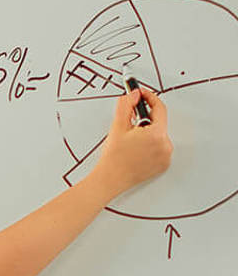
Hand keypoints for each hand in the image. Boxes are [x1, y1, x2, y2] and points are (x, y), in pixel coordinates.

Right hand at [88, 85, 171, 200]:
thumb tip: (135, 94)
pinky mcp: (163, 165)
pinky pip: (160, 148)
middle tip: (130, 126)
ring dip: (148, 133)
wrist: (109, 181)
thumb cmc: (112, 159)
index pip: (159, 108)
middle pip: (159, 122)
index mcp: (156, 134)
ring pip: (159, 135)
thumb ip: (126, 105)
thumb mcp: (117, 127)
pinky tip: (137, 151)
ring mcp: (166, 156)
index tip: (141, 94)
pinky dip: (151, 146)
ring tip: (132, 142)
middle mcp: (165, 145)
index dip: (149, 98)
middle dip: (145, 120)